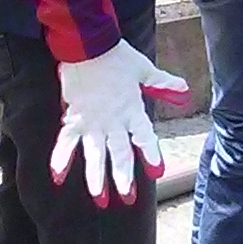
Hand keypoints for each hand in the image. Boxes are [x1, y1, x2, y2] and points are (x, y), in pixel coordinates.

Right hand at [50, 40, 187, 204]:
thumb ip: (163, 83)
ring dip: (96, 178)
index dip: (150, 153)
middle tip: (127, 198)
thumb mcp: (144, 70)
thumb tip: (184, 90)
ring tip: (100, 199)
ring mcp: (91, 122)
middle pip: (119, 152)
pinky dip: (61, 159)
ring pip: (94, 154)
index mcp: (131, 108)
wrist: (86, 44)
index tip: (157, 170)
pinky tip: (58, 178)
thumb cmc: (117, 56)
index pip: (143, 135)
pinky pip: (66, 142)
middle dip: (123, 177)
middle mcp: (112, 120)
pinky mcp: (73, 118)